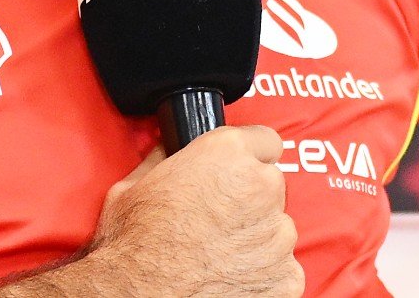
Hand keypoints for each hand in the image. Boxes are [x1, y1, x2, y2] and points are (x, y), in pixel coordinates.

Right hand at [87, 126, 302, 296]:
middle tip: (215, 221)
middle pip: (270, 186)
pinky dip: (262, 274)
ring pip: (277, 229)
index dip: (248, 159)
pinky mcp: (286, 277)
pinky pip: (282, 268)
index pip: (265, 141)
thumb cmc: (132, 247)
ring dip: (256, 238)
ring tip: (217, 254)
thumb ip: (166, 158)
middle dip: (249, 201)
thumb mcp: (134, 185)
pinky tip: (228, 278)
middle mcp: (260, 188)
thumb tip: (170, 147)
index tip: (236, 175)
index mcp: (226, 154)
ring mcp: (278, 235)